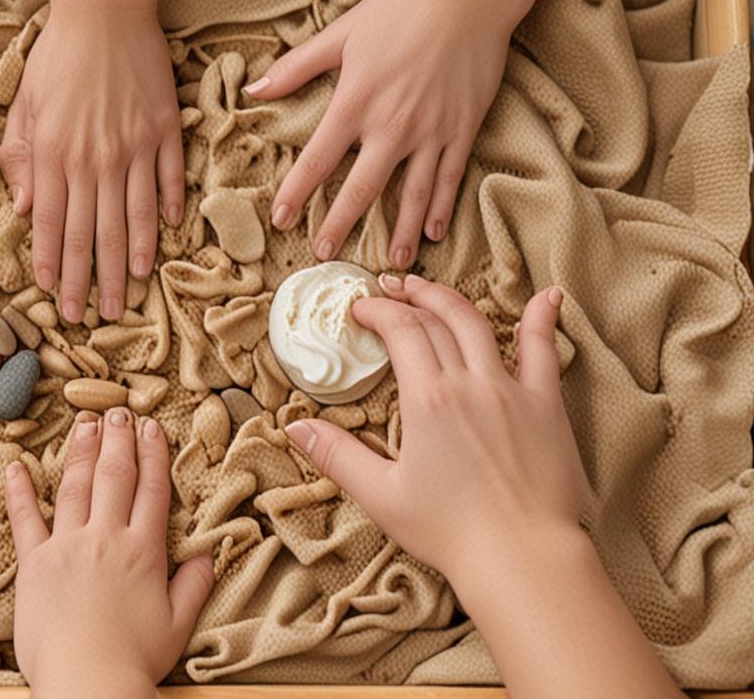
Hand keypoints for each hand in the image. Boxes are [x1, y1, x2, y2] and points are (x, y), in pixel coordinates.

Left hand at [0, 9, 184, 323]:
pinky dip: (166, 211)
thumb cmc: (58, 56)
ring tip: (127, 293)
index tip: (52, 295)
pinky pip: (167, 181)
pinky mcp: (164, 132)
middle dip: (88, 280)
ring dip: (128, 261)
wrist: (105, 10)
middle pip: (91, 233)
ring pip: (131, 219)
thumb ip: (19, 157)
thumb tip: (21, 207)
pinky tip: (165, 238)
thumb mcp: (23, 104)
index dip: (52, 264)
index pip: (50, 223)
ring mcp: (133, 148)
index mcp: (53, 154)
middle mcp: (93, 159)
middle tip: (89, 316)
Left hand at [5, 410, 213, 697]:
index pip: (151, 489)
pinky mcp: (34, 564)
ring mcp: (67, 547)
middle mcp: (106, 538)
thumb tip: (210, 552)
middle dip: (117, 440)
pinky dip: (19, 490)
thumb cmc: (134, 660)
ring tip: (83, 423)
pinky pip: (24, 519)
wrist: (89, 683)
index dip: (152, 454)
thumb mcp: (178, 622)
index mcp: (144, 550)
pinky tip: (15, 466)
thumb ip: (194, 583)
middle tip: (117, 411)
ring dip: (79, 450)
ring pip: (74, 486)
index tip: (151, 427)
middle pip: (114, 476)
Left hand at [245, 0, 515, 268]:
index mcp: (356, 102)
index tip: (280, 219)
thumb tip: (255, 90)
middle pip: (361, 188)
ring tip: (389, 262)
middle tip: (323, 253)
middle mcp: (392, 125)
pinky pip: (450, 178)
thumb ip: (297, 67)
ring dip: (398, 231)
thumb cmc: (401, 8)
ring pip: (412, 194)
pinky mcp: (463, 129)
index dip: (297, 192)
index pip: (318, 159)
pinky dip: (441, 209)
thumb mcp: (342, 33)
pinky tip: (432, 233)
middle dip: (340, 224)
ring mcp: (432, 131)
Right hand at [286, 276, 683, 697]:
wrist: (522, 556)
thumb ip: (336, 455)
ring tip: (432, 290)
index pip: (400, 331)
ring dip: (453, 300)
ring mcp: (512, 389)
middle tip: (391, 289)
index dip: (378, 312)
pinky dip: (545, 319)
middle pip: (438, 319)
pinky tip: (550, 297)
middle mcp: (469, 383)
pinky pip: (545, 351)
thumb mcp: (380, 495)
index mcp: (427, 399)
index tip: (360, 309)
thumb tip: (295, 425)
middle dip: (410, 296)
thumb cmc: (449, 531)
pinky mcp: (547, 405)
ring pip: (480, 325)